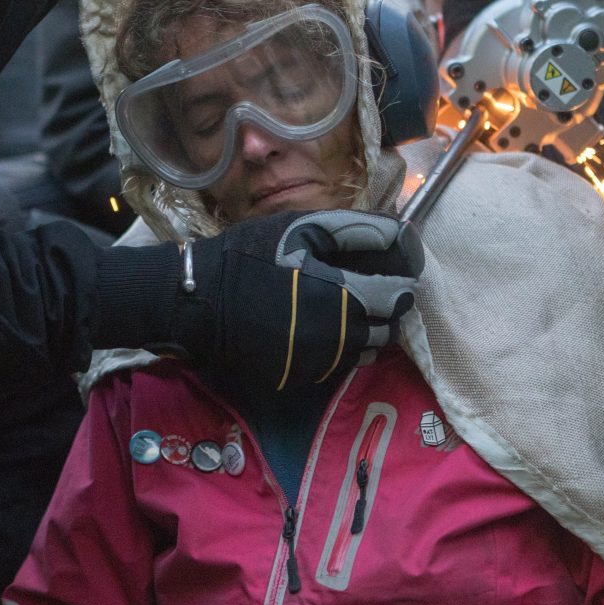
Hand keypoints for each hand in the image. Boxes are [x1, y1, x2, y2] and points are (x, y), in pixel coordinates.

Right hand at [97, 210, 422, 393]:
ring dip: (369, 327)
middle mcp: (339, 337)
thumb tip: (403, 234)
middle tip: (375, 286)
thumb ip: (359, 231)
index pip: (398, 295)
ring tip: (352, 305)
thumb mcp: (304, 228)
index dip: (401, 279)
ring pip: (368, 349)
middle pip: (388, 327)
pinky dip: (344, 345)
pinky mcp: (302, 376)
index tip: (396, 268)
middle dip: (388, 306)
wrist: (199, 301)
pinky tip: (327, 324)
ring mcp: (320, 361)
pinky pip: (341, 363)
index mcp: (343, 297)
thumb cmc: (252, 255)